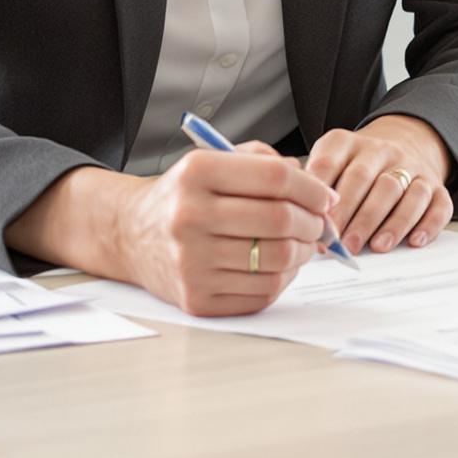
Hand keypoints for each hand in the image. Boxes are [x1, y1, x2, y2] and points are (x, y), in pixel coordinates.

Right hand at [106, 148, 335, 316]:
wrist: (132, 234)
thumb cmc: (184, 196)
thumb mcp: (214, 160)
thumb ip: (265, 164)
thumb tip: (318, 192)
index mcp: (196, 173)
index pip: (275, 178)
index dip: (311, 188)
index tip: (325, 196)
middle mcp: (189, 216)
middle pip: (279, 220)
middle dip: (313, 222)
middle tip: (319, 223)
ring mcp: (191, 262)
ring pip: (276, 260)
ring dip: (302, 252)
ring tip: (302, 243)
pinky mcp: (196, 298)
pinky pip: (261, 292)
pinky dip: (283, 279)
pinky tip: (280, 265)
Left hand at [306, 116, 454, 254]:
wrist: (405, 141)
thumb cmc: (357, 165)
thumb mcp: (331, 161)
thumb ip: (315, 184)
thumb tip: (302, 220)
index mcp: (349, 143)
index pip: (331, 163)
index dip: (322, 195)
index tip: (315, 223)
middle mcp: (384, 150)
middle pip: (367, 179)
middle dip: (353, 214)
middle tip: (343, 244)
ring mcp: (413, 167)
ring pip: (404, 191)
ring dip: (390, 222)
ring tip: (376, 247)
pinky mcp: (437, 186)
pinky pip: (438, 204)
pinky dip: (428, 224)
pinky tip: (414, 241)